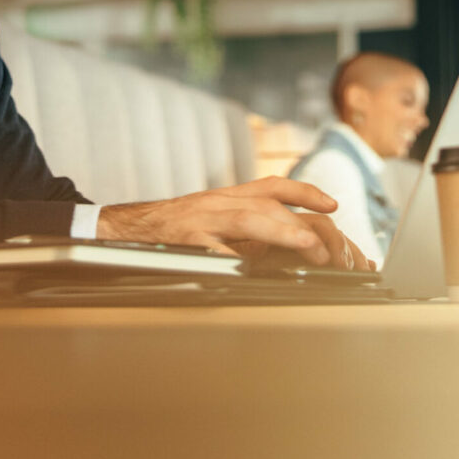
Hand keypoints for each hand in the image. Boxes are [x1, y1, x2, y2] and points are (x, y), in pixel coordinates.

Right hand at [97, 177, 373, 270]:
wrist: (126, 228)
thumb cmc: (173, 229)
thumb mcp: (211, 219)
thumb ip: (245, 230)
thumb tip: (285, 248)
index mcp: (225, 197)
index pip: (272, 186)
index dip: (304, 192)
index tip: (332, 205)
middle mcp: (216, 203)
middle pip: (267, 205)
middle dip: (300, 224)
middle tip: (326, 249)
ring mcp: (200, 221)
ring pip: (248, 219)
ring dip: (282, 232)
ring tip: (307, 247)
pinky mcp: (185, 241)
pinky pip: (214, 250)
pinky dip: (236, 260)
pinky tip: (254, 272)